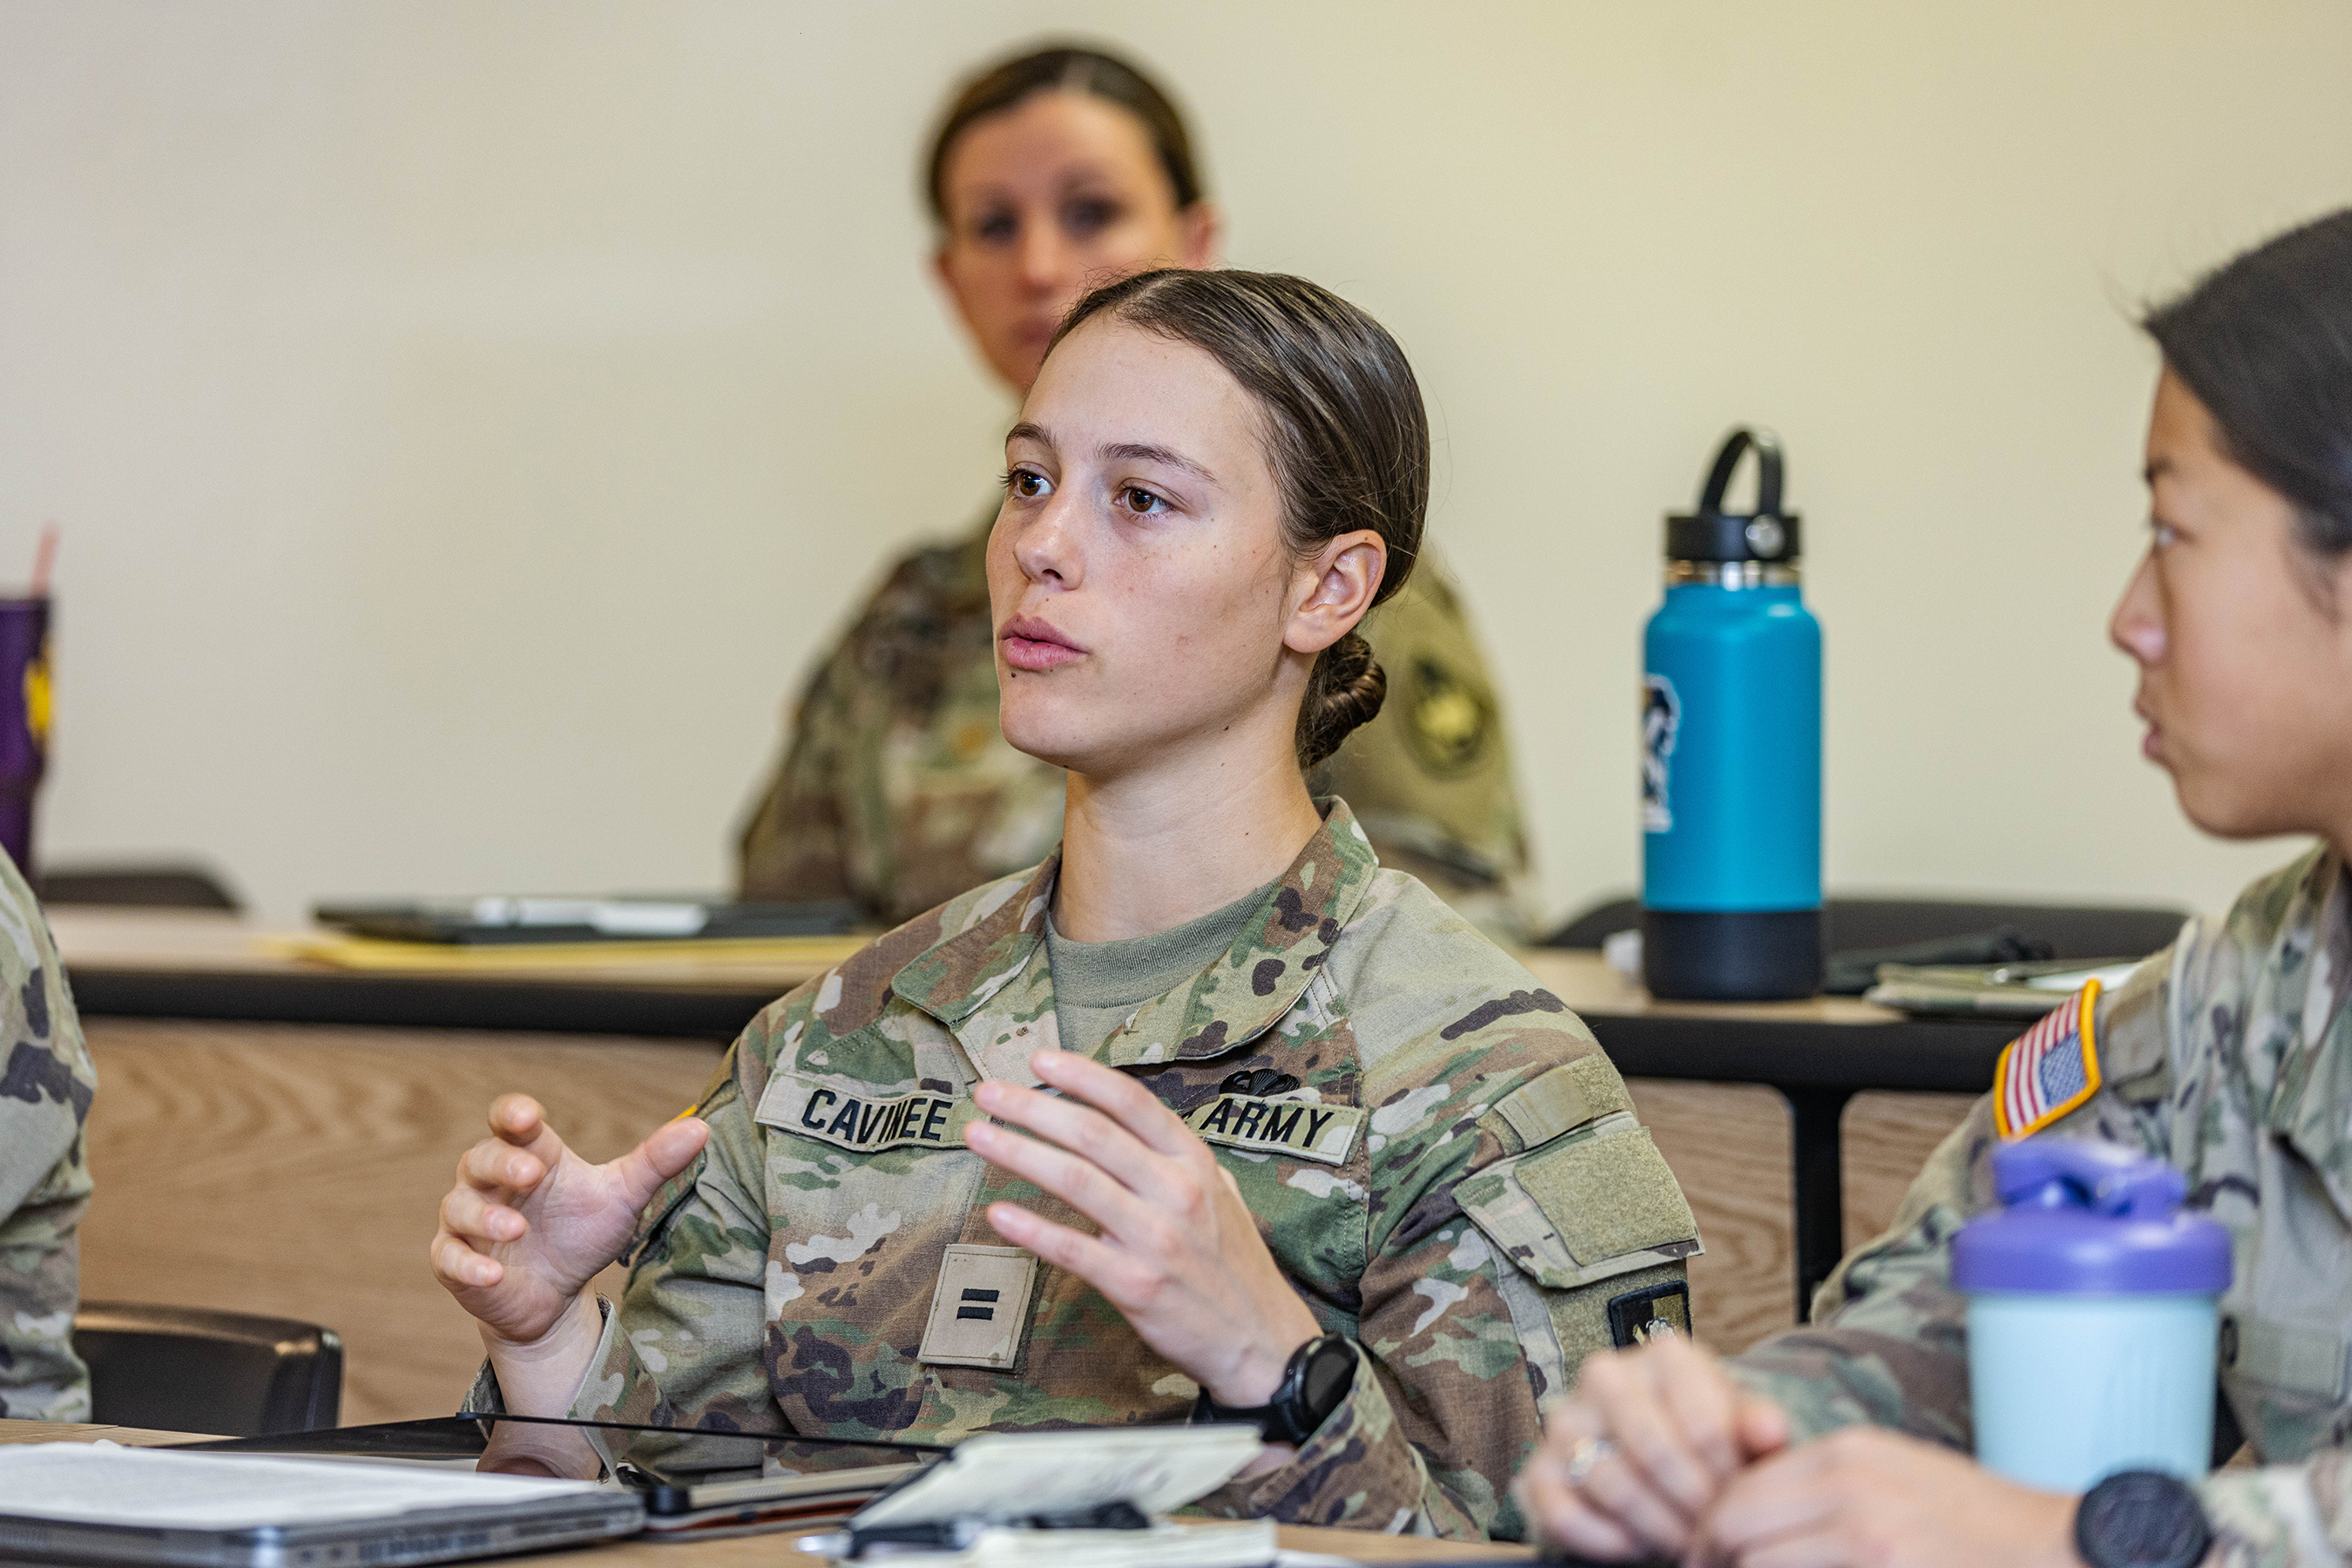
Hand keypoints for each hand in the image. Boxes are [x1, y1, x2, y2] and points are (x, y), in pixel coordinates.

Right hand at [430, 1093, 708, 1350]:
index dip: (513, 1113)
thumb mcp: (622, 1197)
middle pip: (480, 1157)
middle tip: (532, 1172)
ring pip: (460, 1205)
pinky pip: (449, 1257)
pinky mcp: (455, 1261)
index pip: (510, 1121)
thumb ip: (655, 1162)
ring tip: (516, 1229)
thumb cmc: (583, 1233)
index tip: (526, 1115)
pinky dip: (468, 1264)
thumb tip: (700, 1128)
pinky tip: (493, 1274)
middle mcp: (491, 1181)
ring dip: (487, 1216)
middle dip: (503, 1162)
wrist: (555, 1295)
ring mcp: (469, 1220)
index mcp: (531, 1154)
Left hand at [966, 1050, 1322, 1412]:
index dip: (1082, 1075)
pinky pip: (1071, 1249)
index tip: (1040, 1060)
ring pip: (1075, 1180)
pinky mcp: (1135, 1284)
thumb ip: (1177, 1160)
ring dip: (1018, 1152)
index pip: (1131, 1102)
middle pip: (1092, 1133)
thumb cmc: (1234, 1265)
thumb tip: (1129, 1125)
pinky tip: (997, 1212)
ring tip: (978, 1136)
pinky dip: (1030, 1228)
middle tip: (988, 1093)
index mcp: (1195, 1161)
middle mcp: (1176, 1191)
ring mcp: (1155, 1238)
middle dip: (1031, 1107)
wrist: (1261, 1341)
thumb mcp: (1222, 1194)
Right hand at [1516, 1335, 1790, 1559]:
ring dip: (1657, 1529)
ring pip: (1613, 1485)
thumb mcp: (1740, 1424)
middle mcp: (1604, 1375)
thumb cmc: (1705, 1435)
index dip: (1731, 1480)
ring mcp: (1564, 1422)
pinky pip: (1565, 1516)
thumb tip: (1769, 1431)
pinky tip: (1638, 1547)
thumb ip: (1760, 1425)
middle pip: (1655, 1451)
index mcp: (1663, 1356)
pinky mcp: (1537, 1471)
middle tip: (1713, 1533)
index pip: (1705, 1426)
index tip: (1741, 1502)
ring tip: (1684, 1541)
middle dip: (1693, 1506)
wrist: (1656, 1451)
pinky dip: (1607, 1543)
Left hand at [1691, 1427, 2078, 1567]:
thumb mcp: (1893, 1474)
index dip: (1711, 1531)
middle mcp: (1849, 1488)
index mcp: (1846, 1455)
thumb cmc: (1977, 1523)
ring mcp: (1868, 1538)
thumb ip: (1823, 1485)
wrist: (2058, 1550)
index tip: (1706, 1555)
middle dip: (1713, 1558)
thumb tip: (1749, 1511)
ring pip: (1757, 1564)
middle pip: (1733, 1527)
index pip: (1738, 1489)